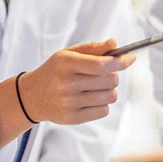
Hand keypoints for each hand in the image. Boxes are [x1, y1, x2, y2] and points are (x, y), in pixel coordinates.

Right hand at [20, 39, 135, 124]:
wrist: (31, 96)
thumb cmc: (54, 71)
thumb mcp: (67, 54)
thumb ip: (92, 48)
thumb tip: (115, 43)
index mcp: (66, 64)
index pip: (100, 64)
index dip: (120, 61)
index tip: (131, 57)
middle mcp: (67, 84)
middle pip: (110, 80)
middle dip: (114, 75)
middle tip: (105, 73)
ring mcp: (69, 103)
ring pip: (110, 96)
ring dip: (109, 90)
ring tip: (96, 86)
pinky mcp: (73, 118)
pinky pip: (104, 110)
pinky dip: (103, 103)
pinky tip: (91, 98)